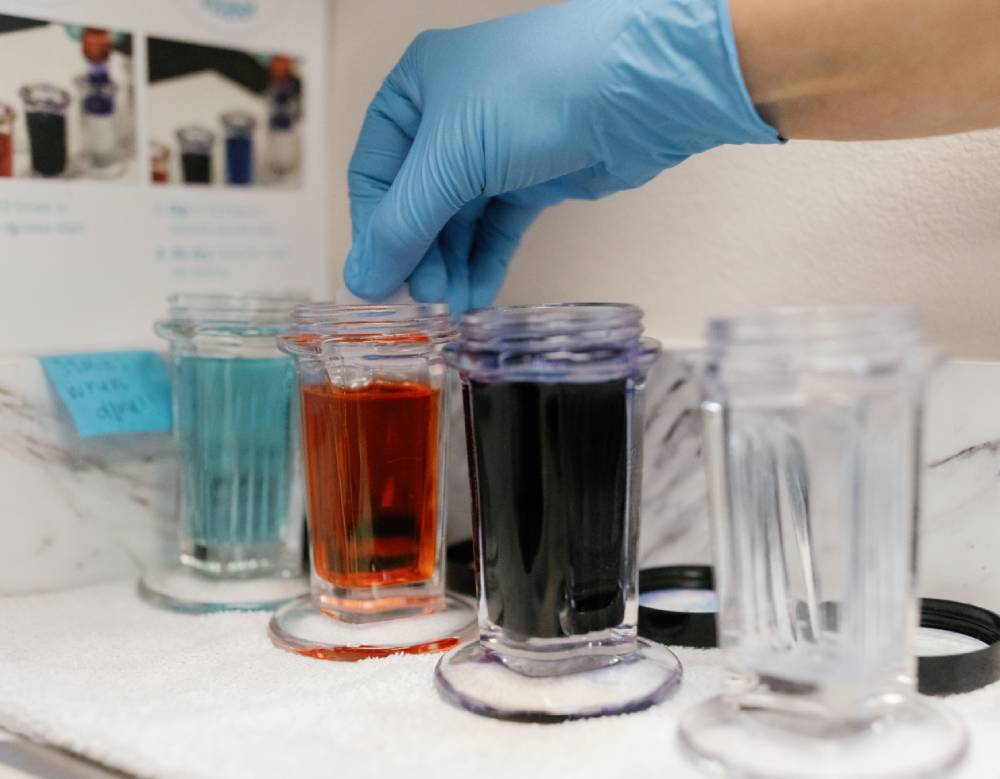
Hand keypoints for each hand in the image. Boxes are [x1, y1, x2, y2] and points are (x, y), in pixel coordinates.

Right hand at [344, 0, 778, 311]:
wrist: (636, 88)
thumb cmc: (534, 95)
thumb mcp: (451, 159)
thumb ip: (403, 225)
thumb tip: (361, 282)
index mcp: (416, 91)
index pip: (375, 173)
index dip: (375, 230)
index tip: (379, 283)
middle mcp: (450, 118)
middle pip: (417, 202)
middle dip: (419, 256)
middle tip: (424, 302)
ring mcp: (495, 150)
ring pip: (458, 221)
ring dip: (451, 267)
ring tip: (450, 310)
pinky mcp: (534, 178)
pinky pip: (496, 228)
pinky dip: (485, 262)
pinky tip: (475, 297)